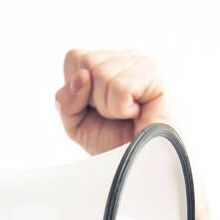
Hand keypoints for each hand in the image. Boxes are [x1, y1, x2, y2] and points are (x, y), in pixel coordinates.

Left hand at [54, 49, 174, 155]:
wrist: (142, 163)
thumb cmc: (116, 141)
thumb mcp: (76, 124)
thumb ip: (66, 100)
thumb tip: (82, 76)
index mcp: (105, 62)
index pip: (74, 58)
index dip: (76, 90)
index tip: (95, 108)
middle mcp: (124, 57)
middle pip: (85, 63)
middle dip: (92, 99)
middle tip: (114, 114)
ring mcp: (140, 62)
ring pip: (101, 75)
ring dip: (108, 106)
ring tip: (127, 115)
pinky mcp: (153, 73)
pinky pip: (119, 87)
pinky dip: (122, 109)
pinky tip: (137, 113)